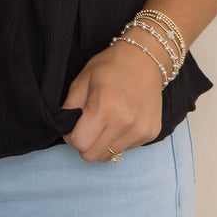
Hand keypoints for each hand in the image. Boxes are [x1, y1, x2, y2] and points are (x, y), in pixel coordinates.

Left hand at [61, 40, 163, 162]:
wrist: (144, 60)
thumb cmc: (110, 67)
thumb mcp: (82, 80)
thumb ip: (70, 106)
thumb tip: (66, 129)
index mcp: (104, 106)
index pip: (80, 143)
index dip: (72, 136)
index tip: (75, 126)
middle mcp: (124, 121)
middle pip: (93, 156)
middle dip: (86, 144)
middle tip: (88, 126)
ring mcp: (140, 129)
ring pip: (110, 156)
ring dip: (103, 144)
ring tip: (106, 123)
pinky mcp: (151, 133)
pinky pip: (127, 149)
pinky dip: (119, 140)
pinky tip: (122, 120)